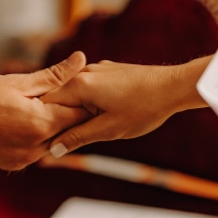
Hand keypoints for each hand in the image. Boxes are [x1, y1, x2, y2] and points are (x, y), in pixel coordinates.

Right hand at [0, 52, 90, 169]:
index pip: (80, 116)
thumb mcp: (19, 81)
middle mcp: (35, 148)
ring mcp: (23, 159)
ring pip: (52, 142)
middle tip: (62, 96)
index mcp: (40, 124)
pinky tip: (25, 122)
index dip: (84, 101)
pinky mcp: (12, 164)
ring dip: (52, 127)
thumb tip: (81, 59)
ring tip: (40, 107)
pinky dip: (36, 138)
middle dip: (68, 114)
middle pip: (68, 131)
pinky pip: (35, 152)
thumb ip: (55, 75)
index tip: (81, 89)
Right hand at [43, 55, 211, 151]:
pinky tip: (100, 115)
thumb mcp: (108, 129)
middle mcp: (85, 72)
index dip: (44, 123)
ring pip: (74, 92)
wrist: (174, 87)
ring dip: (75, 111)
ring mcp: (98, 69)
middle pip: (58, 97)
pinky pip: (89, 87)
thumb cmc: (143, 108)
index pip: (46, 104)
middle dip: (59, 118)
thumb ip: (78, 137)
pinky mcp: (109, 70)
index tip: (45, 141)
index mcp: (79, 85)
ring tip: (86, 128)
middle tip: (64, 140)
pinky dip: (88, 102)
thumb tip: (54, 149)